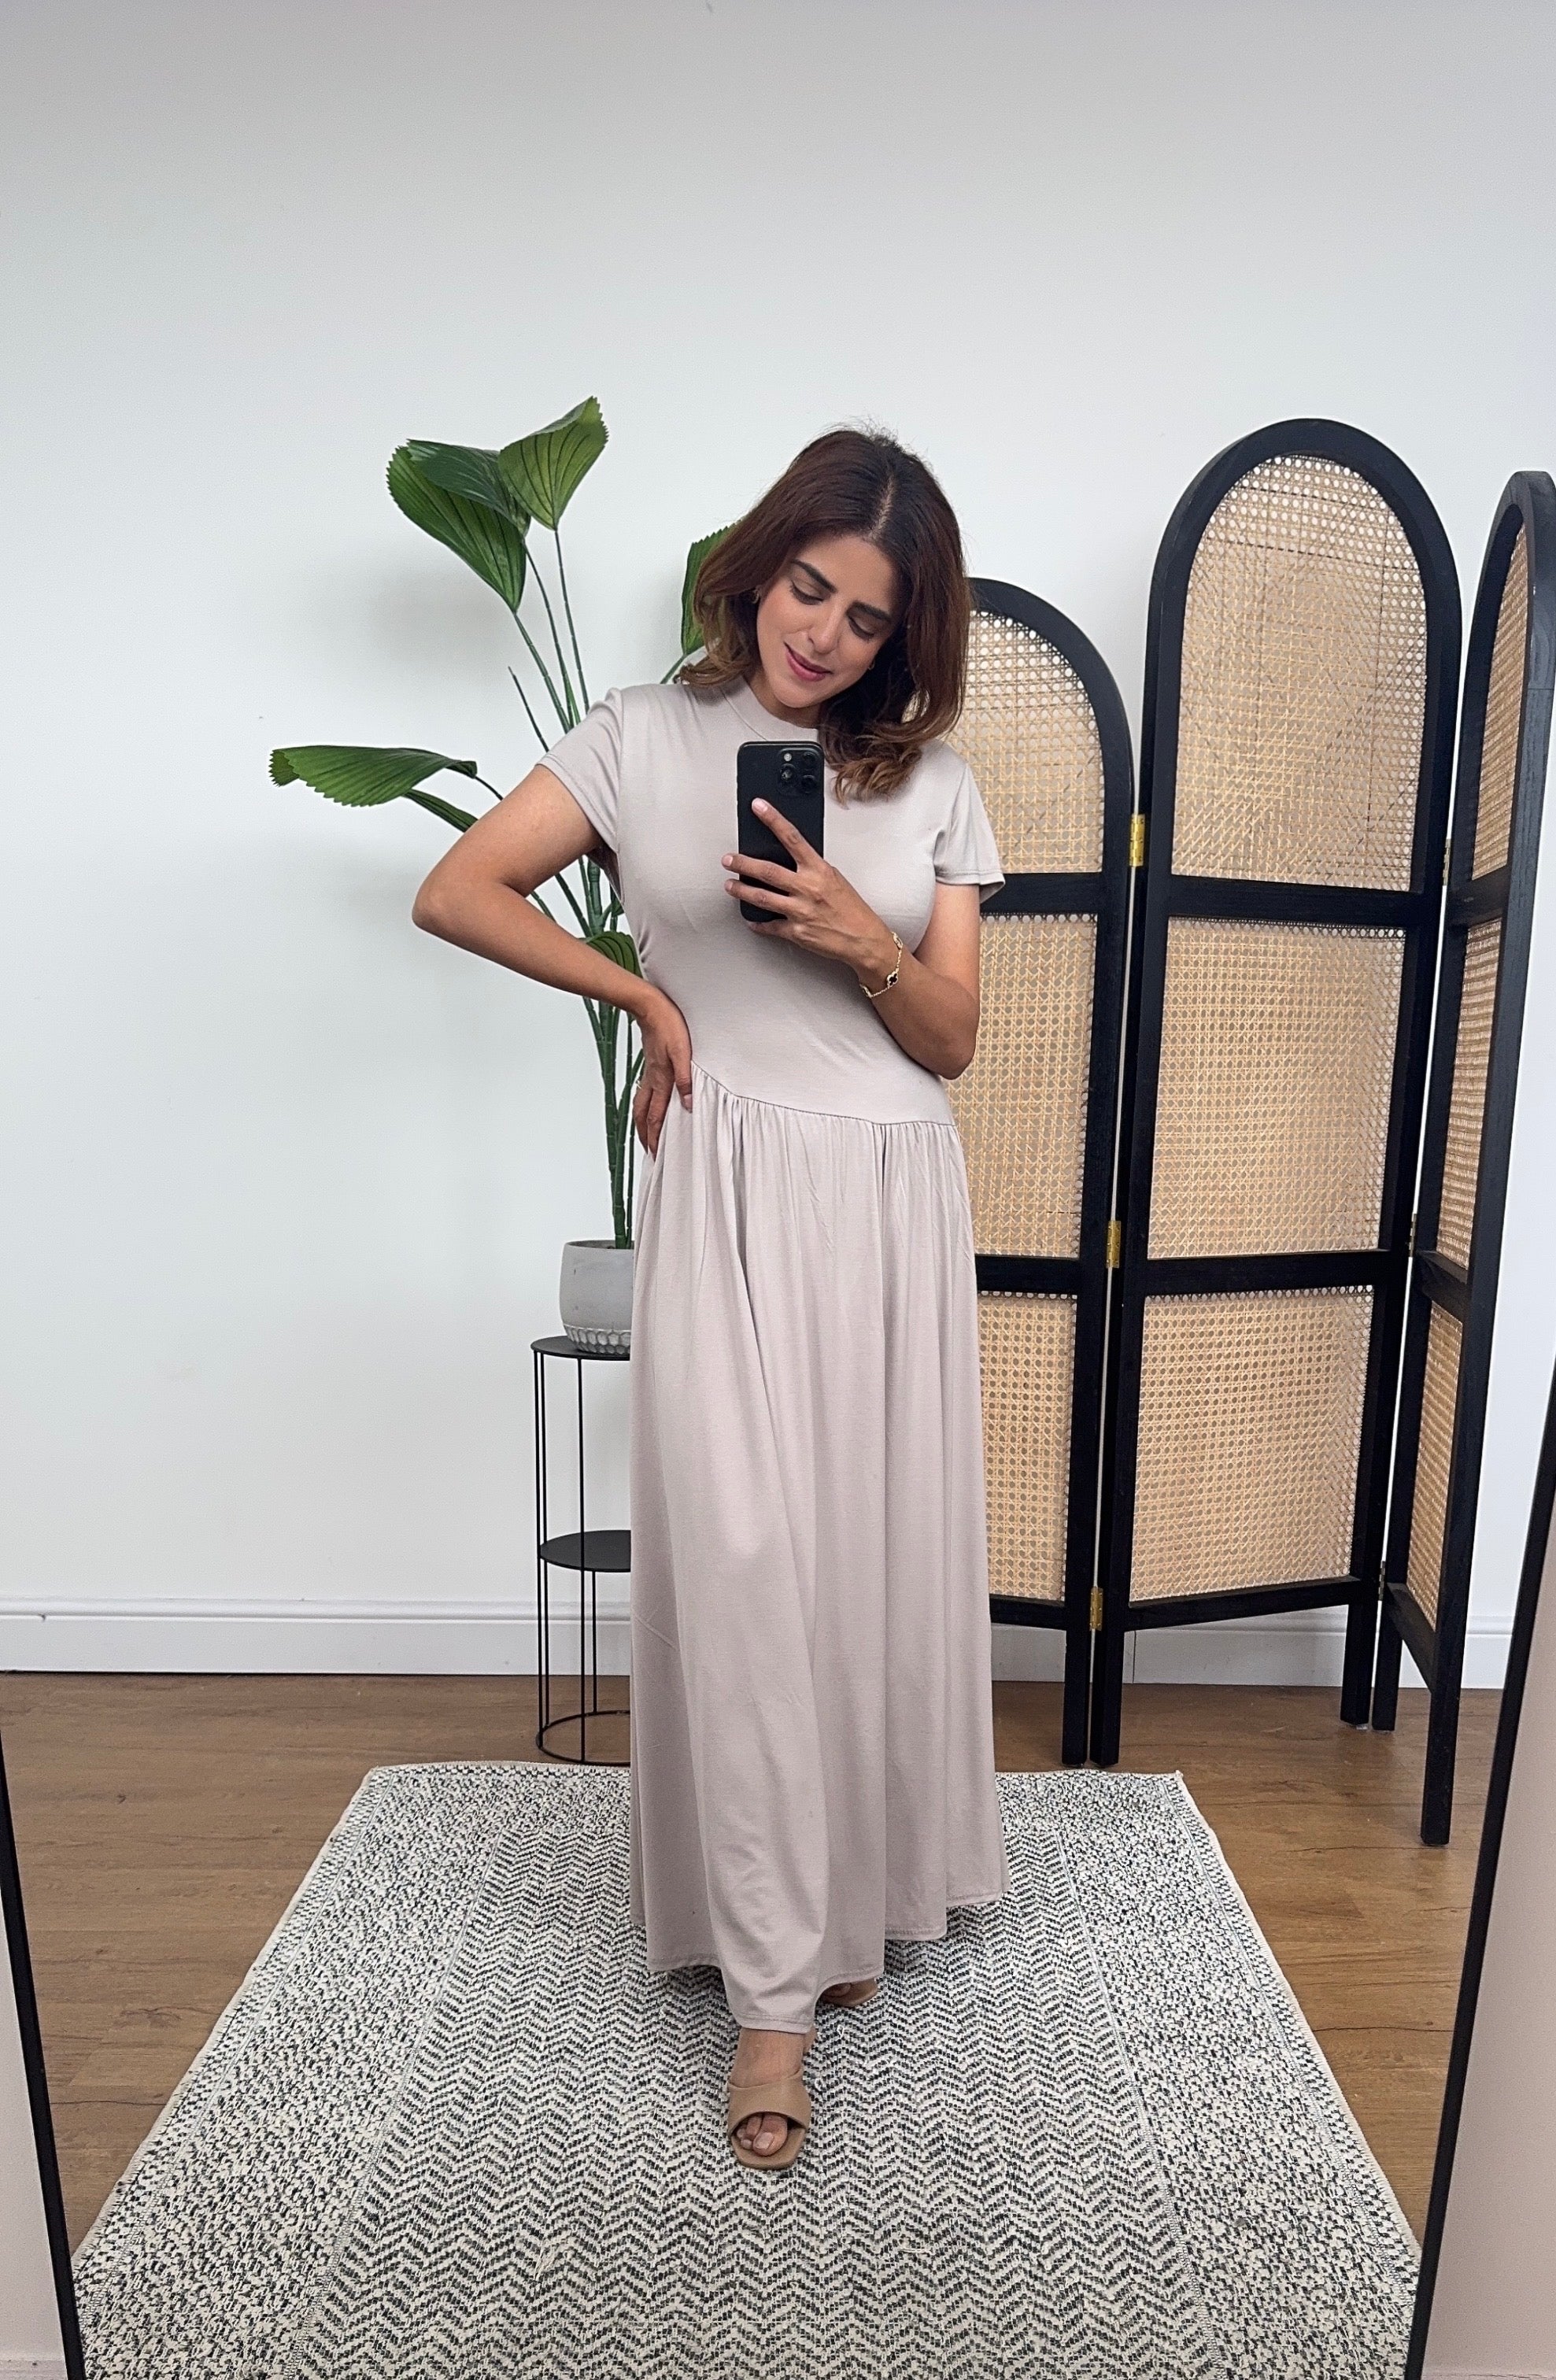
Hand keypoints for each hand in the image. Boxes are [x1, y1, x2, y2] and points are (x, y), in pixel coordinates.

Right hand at [632, 989, 692, 1157]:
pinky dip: (643, 1106)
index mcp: (661, 1080)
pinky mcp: (650, 1065)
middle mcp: (652, 1080)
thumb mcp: (683, 1052)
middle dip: (646, 1136)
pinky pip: (643, 1093)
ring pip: (641, 1105)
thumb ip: (685, 1080)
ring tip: (645, 1134)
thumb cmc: (668, 1025)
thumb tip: (687, 1104)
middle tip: (649, 1152)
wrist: (649, 1007)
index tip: (657, 1154)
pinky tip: (648, 1106)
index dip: (656, 1137)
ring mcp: (649, 1073)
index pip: (656, 1116)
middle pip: (644, 1115)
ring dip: (642, 1123)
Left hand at [721, 803, 897, 984]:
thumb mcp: (835, 879)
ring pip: (762, 897)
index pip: (792, 838)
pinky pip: (770, 926)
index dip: (773, 820)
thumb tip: (792, 861)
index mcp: (819, 870)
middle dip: (743, 863)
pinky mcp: (796, 932)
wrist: (864, 939)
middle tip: (728, 859)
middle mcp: (807, 888)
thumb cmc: (853, 910)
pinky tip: (751, 920)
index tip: (759, 807)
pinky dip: (758, 924)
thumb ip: (812, 870)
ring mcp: (800, 911)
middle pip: (767, 871)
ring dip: (741, 891)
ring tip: (730, 886)